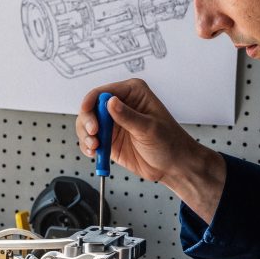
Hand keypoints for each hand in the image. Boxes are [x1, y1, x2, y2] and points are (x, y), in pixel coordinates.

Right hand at [76, 78, 225, 223]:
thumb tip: (110, 103)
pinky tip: (95, 152)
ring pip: (87, 124)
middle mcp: (121, 106)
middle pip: (91, 108)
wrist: (173, 166)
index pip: (103, 92)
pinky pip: (90, 139)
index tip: (87, 112)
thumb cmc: (170, 143)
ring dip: (86, 136)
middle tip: (94, 134)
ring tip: (95, 146)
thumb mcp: (149, 128)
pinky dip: (88, 146)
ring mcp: (113, 123)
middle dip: (87, 121)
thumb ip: (128, 116)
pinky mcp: (109, 139)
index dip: (91, 101)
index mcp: (133, 94)